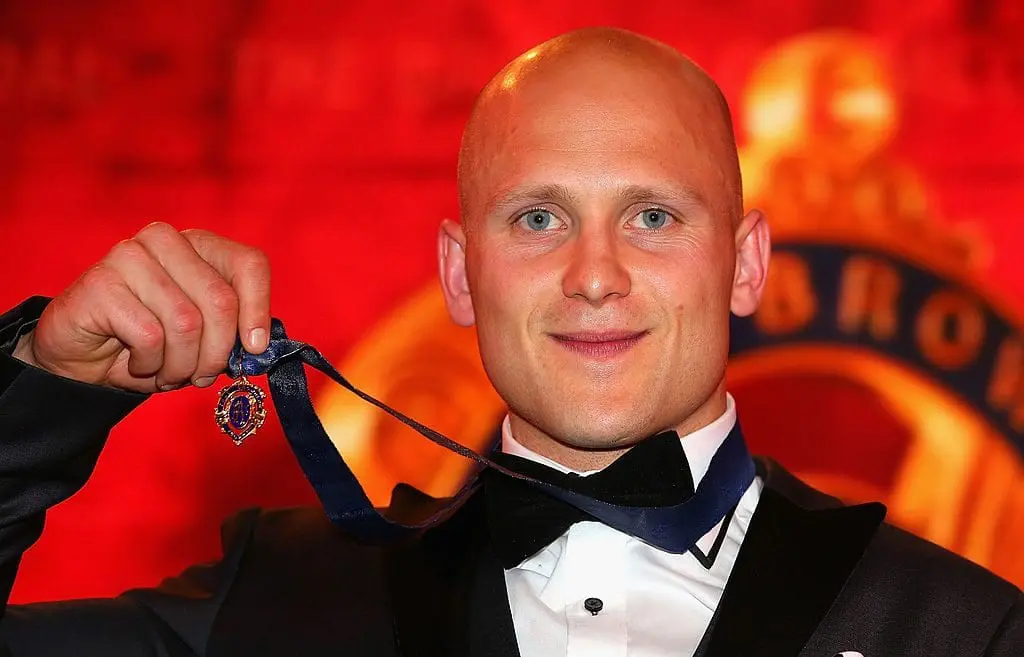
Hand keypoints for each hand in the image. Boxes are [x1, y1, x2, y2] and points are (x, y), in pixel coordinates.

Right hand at [12, 222, 270, 392]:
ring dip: (181, 365)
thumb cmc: (150, 343)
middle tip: (201, 376)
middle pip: (221, 301)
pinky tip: (137, 364)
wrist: (82, 357)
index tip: (254, 348)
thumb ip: (234, 332)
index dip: (258, 310)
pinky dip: (150, 364)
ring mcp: (130, 256)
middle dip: (216, 353)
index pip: (249, 264)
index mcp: (198, 244)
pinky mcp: (101, 283)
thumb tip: (259, 345)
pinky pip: (150, 336)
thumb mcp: (203, 336)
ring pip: (186, 323)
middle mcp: (166, 241)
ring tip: (167, 373)